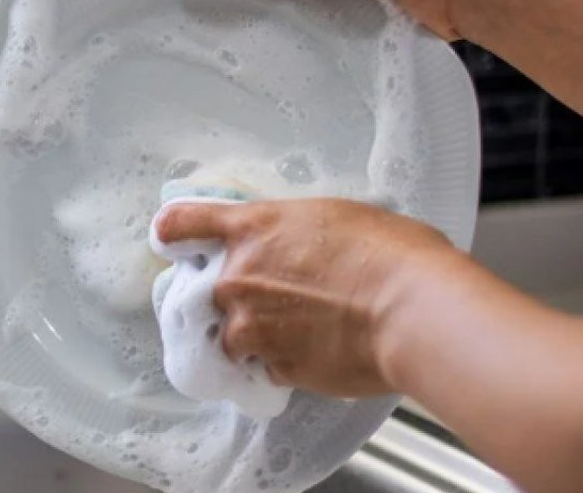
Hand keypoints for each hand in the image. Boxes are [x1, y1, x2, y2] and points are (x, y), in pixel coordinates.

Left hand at [153, 197, 463, 397]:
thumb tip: (297, 245)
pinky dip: (283, 363)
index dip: (173, 233)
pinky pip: (264, 366)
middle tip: (276, 298)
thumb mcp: (334, 218)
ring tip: (301, 331)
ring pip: (231, 336)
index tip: (170, 240)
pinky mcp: (274, 366)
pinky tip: (317, 352)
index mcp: (251, 228)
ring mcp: (251, 326)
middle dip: (234, 297)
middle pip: (208, 291)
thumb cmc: (392, 254)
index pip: (182, 223)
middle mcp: (238, 277)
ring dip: (255, 337)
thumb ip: (294, 233)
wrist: (413, 309)